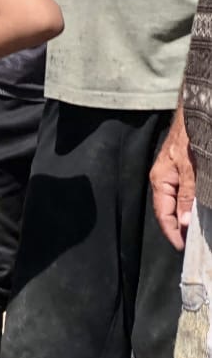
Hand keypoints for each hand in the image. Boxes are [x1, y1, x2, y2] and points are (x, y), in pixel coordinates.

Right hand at [151, 118, 194, 249]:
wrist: (198, 110)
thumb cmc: (191, 136)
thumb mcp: (191, 168)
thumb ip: (188, 195)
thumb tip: (184, 221)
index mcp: (161, 181)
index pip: (164, 214)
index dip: (172, 232)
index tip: (182, 247)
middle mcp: (164, 179)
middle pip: (169, 210)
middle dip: (179, 227)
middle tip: (191, 242)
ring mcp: (173, 173)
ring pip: (177, 201)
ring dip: (186, 215)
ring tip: (196, 229)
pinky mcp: (183, 168)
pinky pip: (184, 191)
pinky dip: (190, 203)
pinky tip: (198, 208)